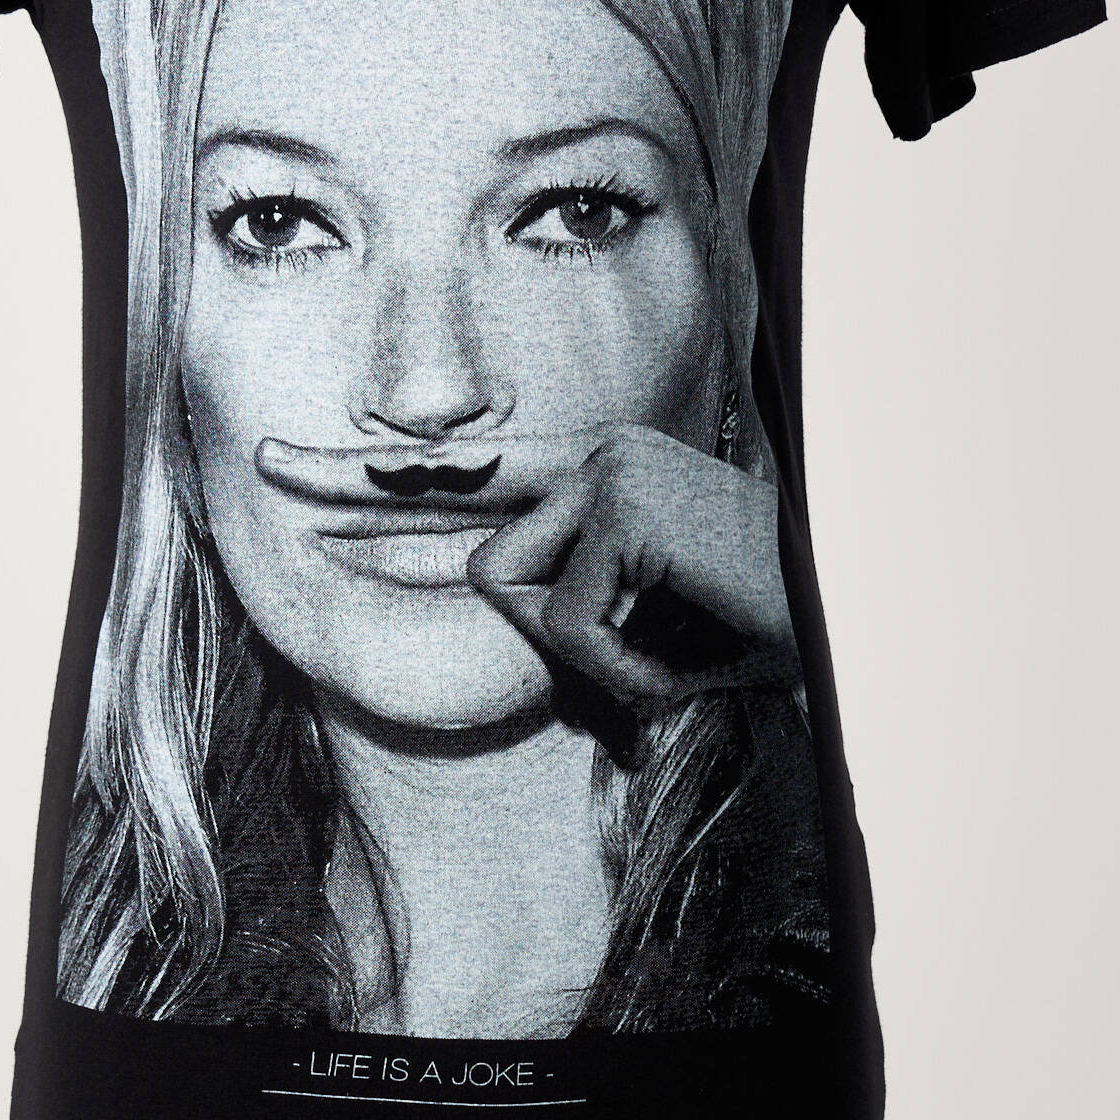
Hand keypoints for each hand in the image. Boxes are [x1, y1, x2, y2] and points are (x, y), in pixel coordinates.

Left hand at [254, 424, 797, 710]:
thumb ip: (563, 600)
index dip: (356, 473)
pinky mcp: (624, 506)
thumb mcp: (644, 617)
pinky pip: (568, 627)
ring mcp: (610, 469)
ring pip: (514, 596)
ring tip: (683, 644)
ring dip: (594, 656)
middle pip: (482, 564)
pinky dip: (627, 668)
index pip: (458, 470)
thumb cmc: (750, 634)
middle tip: (588, 614)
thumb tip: (501, 614)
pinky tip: (692, 647)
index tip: (266, 463)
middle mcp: (598, 452)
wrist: (854, 623)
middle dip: (534, 621)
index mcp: (597, 468)